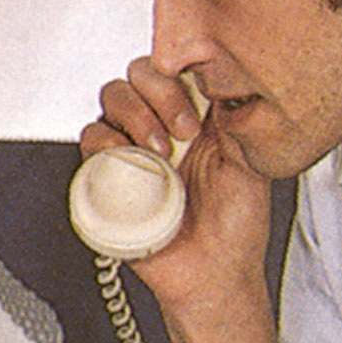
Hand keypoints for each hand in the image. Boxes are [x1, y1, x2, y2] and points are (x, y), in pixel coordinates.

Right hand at [80, 57, 269, 315]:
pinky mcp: (109, 172)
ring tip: (159, 153)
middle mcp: (161, 125)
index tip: (197, 116)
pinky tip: (132, 163)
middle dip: (158, 96)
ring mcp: (133, 146)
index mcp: (196, 116)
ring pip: (112, 97)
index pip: (175, 68)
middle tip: (181, 133)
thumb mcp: (250, 162)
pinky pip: (91, 139)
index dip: (180, 79)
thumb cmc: (235, 227)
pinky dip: (105, 143)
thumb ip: (237, 118)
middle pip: (139, 74)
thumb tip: (224, 77)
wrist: (213, 274)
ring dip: (135, 117)